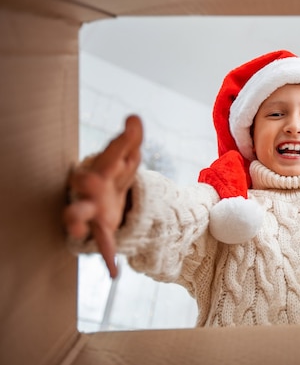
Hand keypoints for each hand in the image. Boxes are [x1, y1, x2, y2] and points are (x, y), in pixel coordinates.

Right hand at [63, 115, 142, 277]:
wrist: (104, 200)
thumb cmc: (112, 176)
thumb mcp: (125, 159)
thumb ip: (130, 140)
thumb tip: (134, 118)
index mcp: (100, 168)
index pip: (111, 155)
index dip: (120, 147)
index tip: (129, 133)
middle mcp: (91, 190)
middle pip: (85, 184)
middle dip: (87, 182)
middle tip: (88, 179)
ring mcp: (93, 211)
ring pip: (79, 214)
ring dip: (76, 219)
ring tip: (75, 228)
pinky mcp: (101, 231)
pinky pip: (102, 245)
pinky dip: (107, 258)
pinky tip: (114, 272)